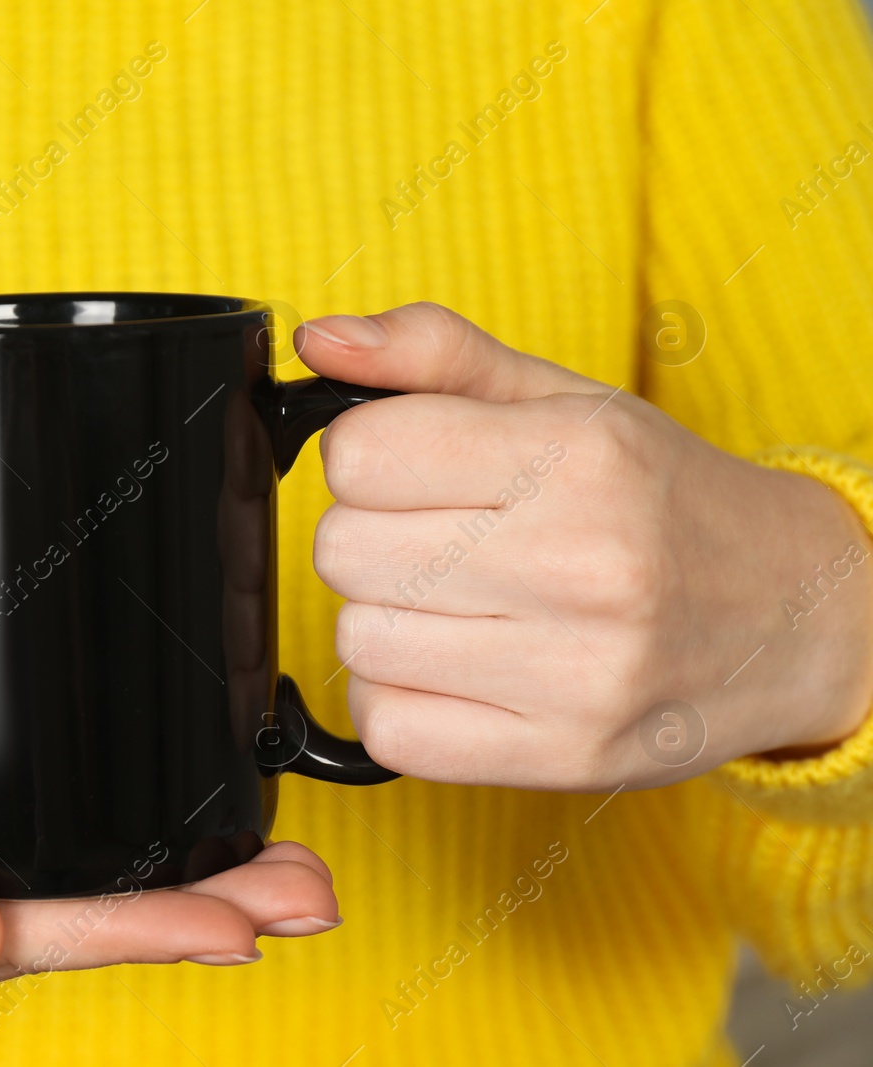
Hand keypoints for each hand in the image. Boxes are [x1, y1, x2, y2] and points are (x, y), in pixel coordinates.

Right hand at [0, 584, 340, 1032]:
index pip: (5, 947)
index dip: (125, 934)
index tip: (232, 924)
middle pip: (46, 944)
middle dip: (179, 923)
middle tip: (305, 897)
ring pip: (44, 924)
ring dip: (163, 905)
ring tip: (277, 885)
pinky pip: (21, 890)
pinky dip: (106, 879)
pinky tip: (176, 864)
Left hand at [295, 303, 872, 790]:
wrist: (796, 615)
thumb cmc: (662, 499)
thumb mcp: (563, 398)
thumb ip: (433, 354)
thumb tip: (322, 342)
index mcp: (579, 458)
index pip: (359, 456)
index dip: (365, 457)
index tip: (408, 466)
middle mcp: (582, 565)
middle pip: (344, 551)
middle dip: (370, 536)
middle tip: (437, 537)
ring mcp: (575, 674)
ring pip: (357, 641)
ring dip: (383, 620)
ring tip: (456, 604)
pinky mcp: (561, 758)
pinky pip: (388, 729)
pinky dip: (395, 700)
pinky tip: (450, 668)